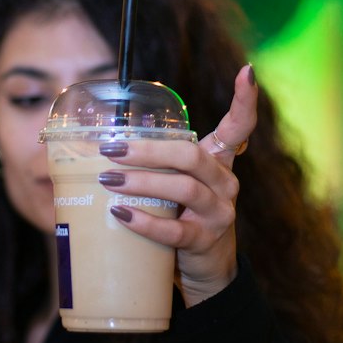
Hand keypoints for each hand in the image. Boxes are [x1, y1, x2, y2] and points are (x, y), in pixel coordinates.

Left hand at [97, 65, 257, 306]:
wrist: (206, 271)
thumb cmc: (181, 217)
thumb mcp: (174, 186)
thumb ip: (155, 165)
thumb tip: (96, 146)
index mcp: (217, 163)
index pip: (238, 127)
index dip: (245, 100)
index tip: (247, 71)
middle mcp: (225, 184)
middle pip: (192, 156)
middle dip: (149, 150)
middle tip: (112, 149)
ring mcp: (218, 213)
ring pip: (184, 189)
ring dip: (142, 182)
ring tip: (109, 179)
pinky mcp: (205, 241)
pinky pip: (175, 230)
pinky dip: (145, 221)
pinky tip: (121, 214)